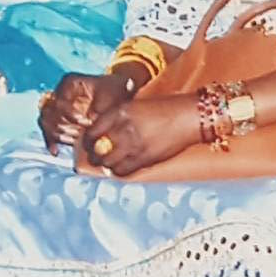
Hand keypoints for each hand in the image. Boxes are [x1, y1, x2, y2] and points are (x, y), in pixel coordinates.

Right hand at [39, 72, 134, 153]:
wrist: (118, 94)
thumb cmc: (115, 93)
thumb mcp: (110, 98)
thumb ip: (99, 110)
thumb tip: (89, 122)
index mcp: (69, 83)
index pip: (60, 101)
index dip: (70, 114)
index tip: (85, 122)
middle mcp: (59, 93)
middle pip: (49, 112)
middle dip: (64, 126)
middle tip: (79, 134)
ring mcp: (57, 106)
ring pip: (45, 121)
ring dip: (58, 133)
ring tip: (74, 140)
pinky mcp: (58, 119)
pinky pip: (47, 129)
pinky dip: (51, 140)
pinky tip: (56, 151)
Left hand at [79, 95, 203, 177]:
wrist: (188, 116)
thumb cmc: (164, 108)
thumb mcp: (135, 106)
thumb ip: (118, 118)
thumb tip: (102, 133)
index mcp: (119, 112)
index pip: (92, 131)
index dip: (87, 140)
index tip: (89, 143)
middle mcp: (123, 129)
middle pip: (96, 149)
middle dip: (94, 155)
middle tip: (96, 156)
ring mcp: (133, 145)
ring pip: (107, 163)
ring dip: (106, 164)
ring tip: (108, 163)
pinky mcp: (145, 159)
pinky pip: (123, 171)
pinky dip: (119, 171)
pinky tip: (121, 167)